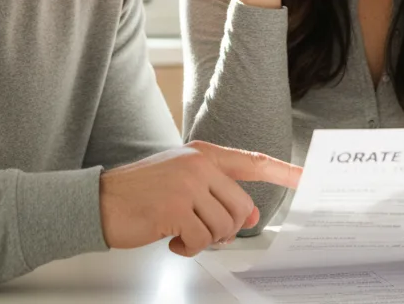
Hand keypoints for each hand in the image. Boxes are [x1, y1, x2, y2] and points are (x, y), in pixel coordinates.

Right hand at [98, 141, 302, 256]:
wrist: (98, 201)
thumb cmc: (139, 194)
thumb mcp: (184, 185)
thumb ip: (218, 193)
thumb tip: (250, 213)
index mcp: (203, 154)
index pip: (252, 161)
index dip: (282, 171)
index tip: (306, 178)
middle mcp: (198, 164)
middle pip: (239, 206)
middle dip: (225, 228)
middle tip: (201, 231)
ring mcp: (187, 184)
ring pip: (223, 225)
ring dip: (205, 239)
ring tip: (182, 233)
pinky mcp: (175, 208)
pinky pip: (201, 240)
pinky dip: (188, 249)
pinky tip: (171, 240)